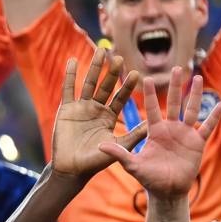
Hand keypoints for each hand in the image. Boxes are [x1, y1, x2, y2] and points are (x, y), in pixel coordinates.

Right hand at [50, 46, 142, 178]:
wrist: (72, 169)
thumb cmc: (95, 161)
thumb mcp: (119, 146)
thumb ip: (135, 135)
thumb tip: (154, 124)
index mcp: (108, 116)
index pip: (120, 98)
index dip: (127, 86)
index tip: (137, 74)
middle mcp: (95, 109)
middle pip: (105, 86)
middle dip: (112, 72)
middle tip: (119, 57)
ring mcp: (80, 107)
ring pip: (88, 83)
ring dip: (94, 68)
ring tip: (101, 52)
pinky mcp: (66, 109)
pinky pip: (68, 89)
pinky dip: (69, 75)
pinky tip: (72, 61)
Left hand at [97, 67, 220, 201]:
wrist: (166, 191)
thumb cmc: (149, 178)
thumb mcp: (132, 165)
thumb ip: (119, 153)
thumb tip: (100, 145)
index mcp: (155, 131)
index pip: (153, 108)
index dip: (151, 94)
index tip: (147, 78)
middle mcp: (170, 128)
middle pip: (174, 103)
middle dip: (175, 86)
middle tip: (176, 68)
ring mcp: (185, 134)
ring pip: (191, 110)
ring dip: (195, 94)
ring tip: (198, 78)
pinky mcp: (197, 143)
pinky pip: (207, 127)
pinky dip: (214, 117)